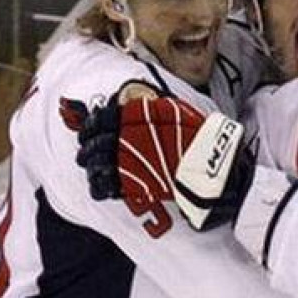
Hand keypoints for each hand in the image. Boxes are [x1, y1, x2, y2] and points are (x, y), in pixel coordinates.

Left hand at [76, 84, 247, 231]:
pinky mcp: (132, 184)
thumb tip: (140, 108)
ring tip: (89, 168)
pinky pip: (106, 185)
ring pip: (97, 162)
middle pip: (97, 140)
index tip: (89, 128)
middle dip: (88, 146)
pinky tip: (98, 188)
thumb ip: (156, 112)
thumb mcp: (179, 114)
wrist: (213, 169)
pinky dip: (99, 186)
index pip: (105, 116)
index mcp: (140, 115)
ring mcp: (128, 160)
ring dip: (90, 165)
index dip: (93, 123)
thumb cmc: (201, 140)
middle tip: (84, 151)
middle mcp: (129, 135)